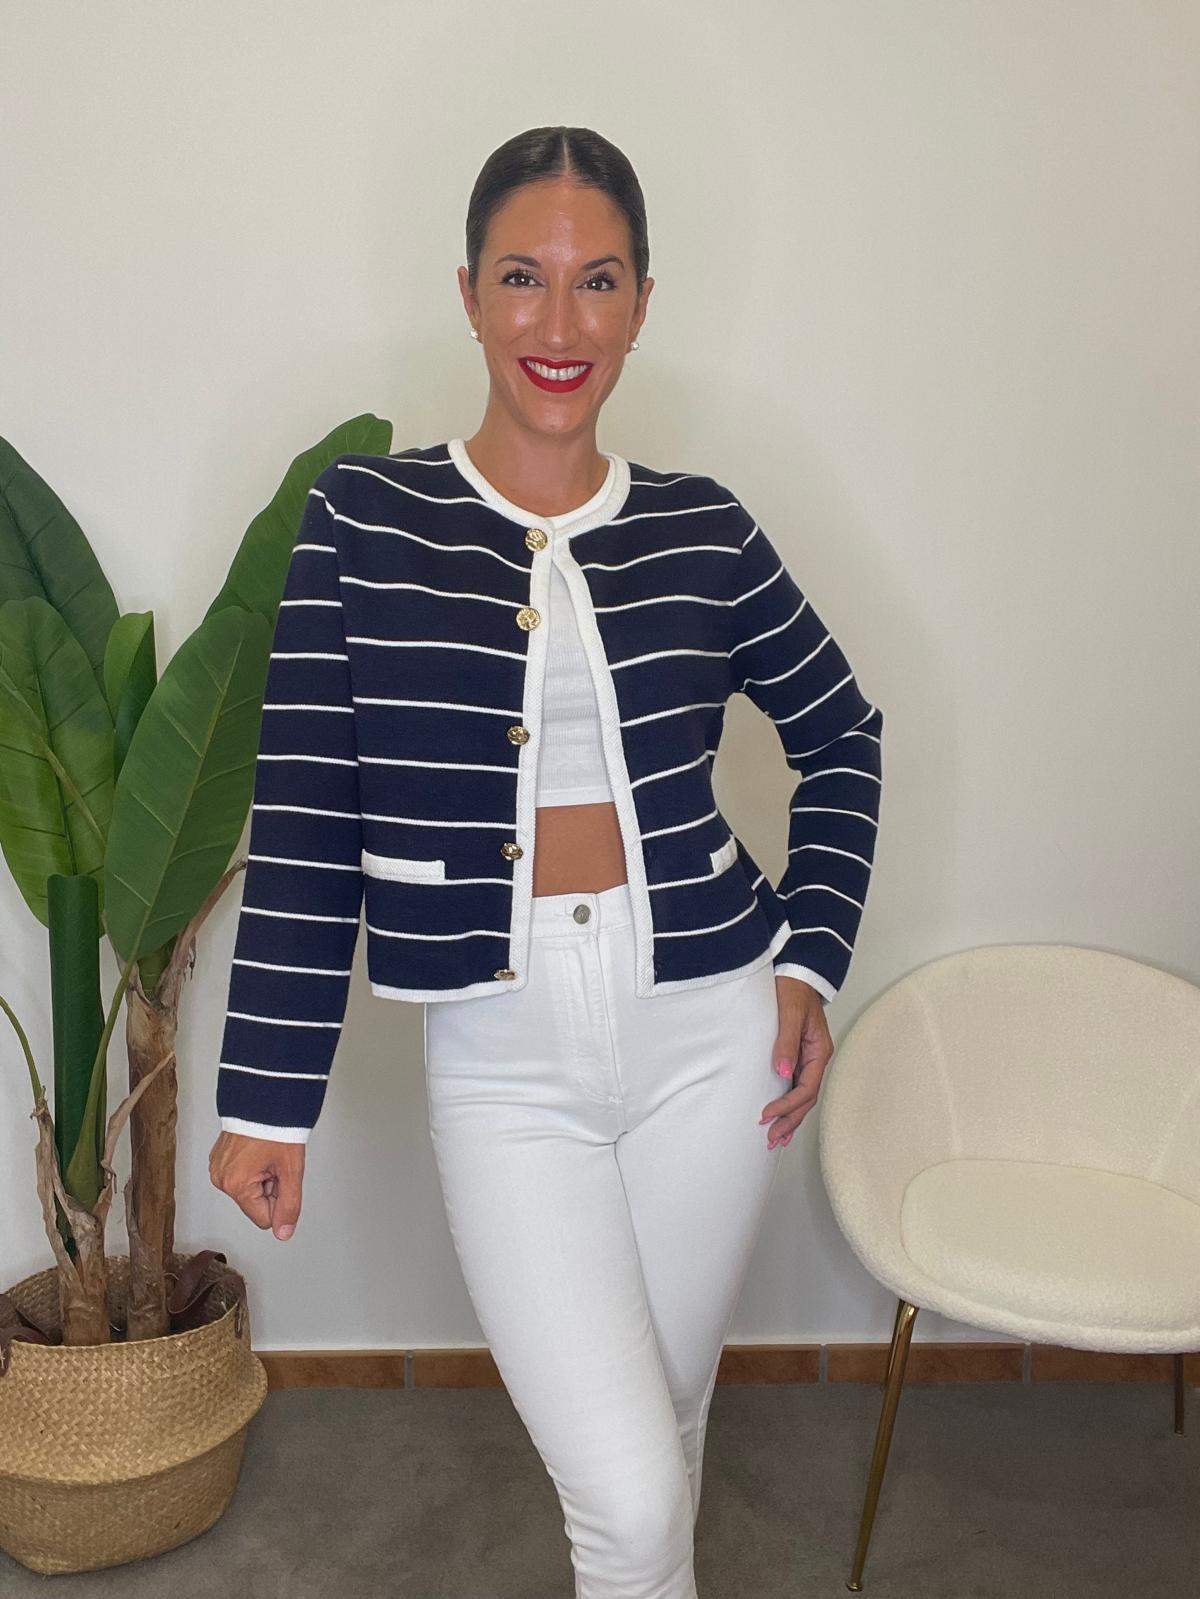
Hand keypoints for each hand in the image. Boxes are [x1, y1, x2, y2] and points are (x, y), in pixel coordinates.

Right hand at [209, 1130, 305, 1239]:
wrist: (265, 1098)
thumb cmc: (277, 1128)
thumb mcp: (291, 1171)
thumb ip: (289, 1205)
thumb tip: (283, 1232)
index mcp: (236, 1185)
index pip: (263, 1218)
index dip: (279, 1201)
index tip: (283, 1178)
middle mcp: (221, 1178)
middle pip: (254, 1203)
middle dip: (270, 1187)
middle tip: (276, 1162)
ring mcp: (218, 1167)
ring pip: (248, 1189)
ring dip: (262, 1176)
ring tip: (267, 1154)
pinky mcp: (219, 1157)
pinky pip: (240, 1174)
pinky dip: (252, 1166)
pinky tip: (259, 1150)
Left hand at [759, 975, 834, 1148]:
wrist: (796, 973)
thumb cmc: (794, 989)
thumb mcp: (789, 1013)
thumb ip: (785, 1042)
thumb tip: (782, 1072)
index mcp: (819, 1051)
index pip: (806, 1088)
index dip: (787, 1105)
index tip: (767, 1115)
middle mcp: (816, 1058)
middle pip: (806, 1099)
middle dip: (789, 1121)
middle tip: (771, 1139)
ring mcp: (808, 1059)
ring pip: (802, 1097)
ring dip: (790, 1118)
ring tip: (775, 1140)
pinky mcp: (797, 1056)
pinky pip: (795, 1086)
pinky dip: (788, 1105)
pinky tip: (780, 1118)